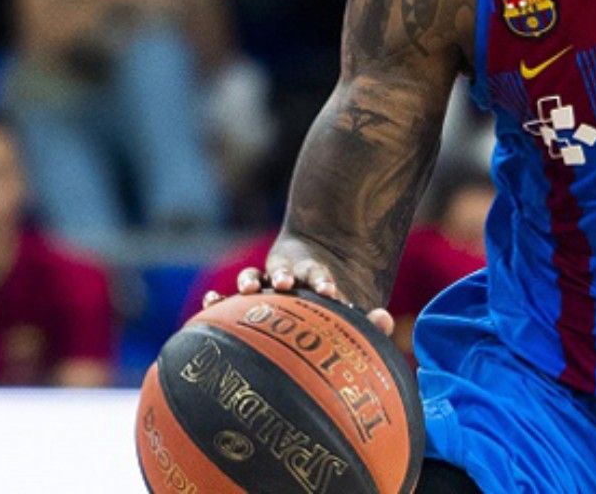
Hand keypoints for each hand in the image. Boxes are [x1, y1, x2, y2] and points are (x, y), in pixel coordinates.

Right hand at [200, 243, 393, 335]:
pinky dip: (220, 297)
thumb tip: (385, 319)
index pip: (323, 281)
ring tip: (248, 288)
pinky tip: (211, 302)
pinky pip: (229, 297)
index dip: (324, 284)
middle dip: (286, 276)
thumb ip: (369, 322)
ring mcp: (268, 286)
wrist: (309, 292)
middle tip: (286, 282)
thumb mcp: (352, 316)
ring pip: (257, 277)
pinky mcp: (248, 296)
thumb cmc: (335, 313)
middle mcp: (294, 281)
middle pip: (287, 273)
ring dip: (253, 279)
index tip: (328, 291)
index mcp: (320, 285)